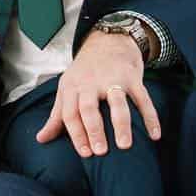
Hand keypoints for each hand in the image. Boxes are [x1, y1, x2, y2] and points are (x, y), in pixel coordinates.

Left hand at [34, 31, 160, 157]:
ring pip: (117, 102)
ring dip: (121, 124)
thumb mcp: (67, 89)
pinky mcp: (132, 77)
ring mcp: (113, 79)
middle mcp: (91, 82)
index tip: (85, 154)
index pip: (70, 113)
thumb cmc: (84, 73)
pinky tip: (155, 135)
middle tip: (100, 152)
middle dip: (94, 129)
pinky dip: (150, 117)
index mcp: (72, 87)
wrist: (108, 42)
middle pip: (89, 107)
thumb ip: (56, 116)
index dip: (76, 134)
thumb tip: (41, 139)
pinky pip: (143, 98)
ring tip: (125, 145)